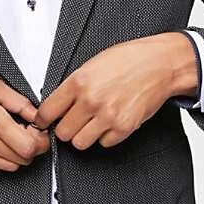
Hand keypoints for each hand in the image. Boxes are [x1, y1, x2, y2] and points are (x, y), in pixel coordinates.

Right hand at [0, 73, 49, 171]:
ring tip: (13, 136)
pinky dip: (4, 157)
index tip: (40, 131)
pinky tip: (0, 141)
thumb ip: (17, 100)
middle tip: (29, 132)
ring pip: (12, 166)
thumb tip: (35, 112)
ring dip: (19, 154)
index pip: (30, 145)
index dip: (42, 141)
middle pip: (25, 159)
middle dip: (34, 147)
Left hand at [32, 33, 196, 150]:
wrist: (160, 63)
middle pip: (62, 132)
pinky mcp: (124, 127)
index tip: (46, 121)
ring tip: (91, 124)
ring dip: (83, 135)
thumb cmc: (128, 60)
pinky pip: (104, 144)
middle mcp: (91, 100)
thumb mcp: (91, 64)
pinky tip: (109, 122)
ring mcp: (107, 116)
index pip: (47, 111)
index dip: (44, 119)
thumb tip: (55, 105)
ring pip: (79, 143)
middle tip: (72, 121)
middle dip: (65, 128)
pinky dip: (105, 136)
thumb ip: (72, 86)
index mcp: (78, 82)